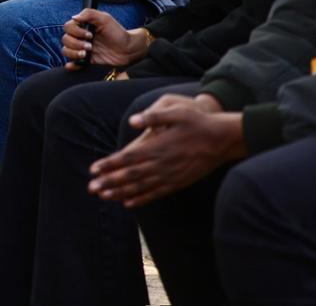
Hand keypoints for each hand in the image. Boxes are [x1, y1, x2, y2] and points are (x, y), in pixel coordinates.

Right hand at [62, 9, 149, 68]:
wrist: (128, 49)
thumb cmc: (117, 32)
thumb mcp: (105, 19)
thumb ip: (89, 14)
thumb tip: (74, 17)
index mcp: (82, 26)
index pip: (68, 27)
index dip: (76, 31)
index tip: (89, 34)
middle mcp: (80, 37)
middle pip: (65, 39)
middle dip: (76, 43)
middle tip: (90, 46)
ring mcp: (82, 49)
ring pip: (66, 51)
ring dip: (73, 53)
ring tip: (86, 54)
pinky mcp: (86, 60)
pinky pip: (73, 63)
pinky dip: (71, 65)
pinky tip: (73, 65)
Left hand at [88, 92, 242, 206]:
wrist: (224, 139)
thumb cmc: (198, 122)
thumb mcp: (177, 112)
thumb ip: (154, 116)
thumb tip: (132, 120)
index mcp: (159, 146)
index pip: (128, 157)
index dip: (110, 164)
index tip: (93, 169)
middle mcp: (163, 164)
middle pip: (131, 175)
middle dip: (109, 182)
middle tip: (91, 188)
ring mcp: (171, 175)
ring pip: (141, 187)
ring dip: (121, 192)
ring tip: (103, 196)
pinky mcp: (179, 182)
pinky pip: (156, 193)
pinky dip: (142, 198)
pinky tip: (129, 203)